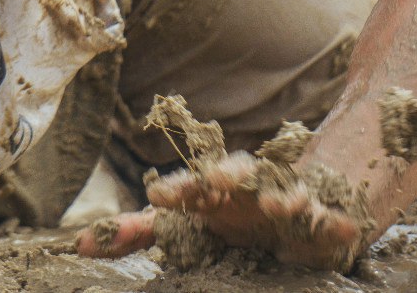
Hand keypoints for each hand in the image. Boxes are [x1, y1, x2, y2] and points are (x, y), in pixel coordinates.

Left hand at [75, 154, 364, 271]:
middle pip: (236, 174)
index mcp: (212, 190)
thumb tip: (79, 243)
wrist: (299, 201)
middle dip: (226, 175)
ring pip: (284, 190)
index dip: (177, 189)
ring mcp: (287, 198)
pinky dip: (332, 220)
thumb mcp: (186, 223)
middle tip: (213, 180)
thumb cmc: (233, 212)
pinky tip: (337, 225)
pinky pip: (329, 218)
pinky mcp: (324, 217)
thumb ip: (138, 231)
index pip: (190, 184)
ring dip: (282, 194)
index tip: (158, 194)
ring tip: (279, 201)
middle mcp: (248, 187)